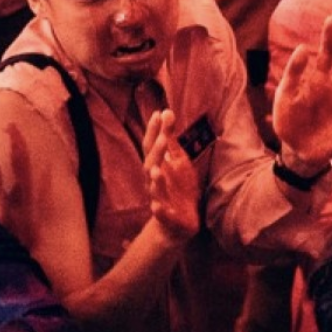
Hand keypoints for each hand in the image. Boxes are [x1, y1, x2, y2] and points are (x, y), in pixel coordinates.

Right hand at [143, 108, 202, 240]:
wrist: (180, 220)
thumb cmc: (177, 186)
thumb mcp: (177, 160)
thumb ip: (170, 139)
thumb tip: (166, 111)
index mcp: (157, 166)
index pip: (151, 146)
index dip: (153, 130)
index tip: (158, 113)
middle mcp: (154, 181)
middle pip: (151, 165)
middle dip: (156, 152)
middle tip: (162, 137)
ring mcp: (160, 198)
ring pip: (154, 189)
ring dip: (155, 180)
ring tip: (157, 170)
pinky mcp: (167, 216)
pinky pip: (160, 213)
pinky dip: (159, 210)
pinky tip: (156, 206)